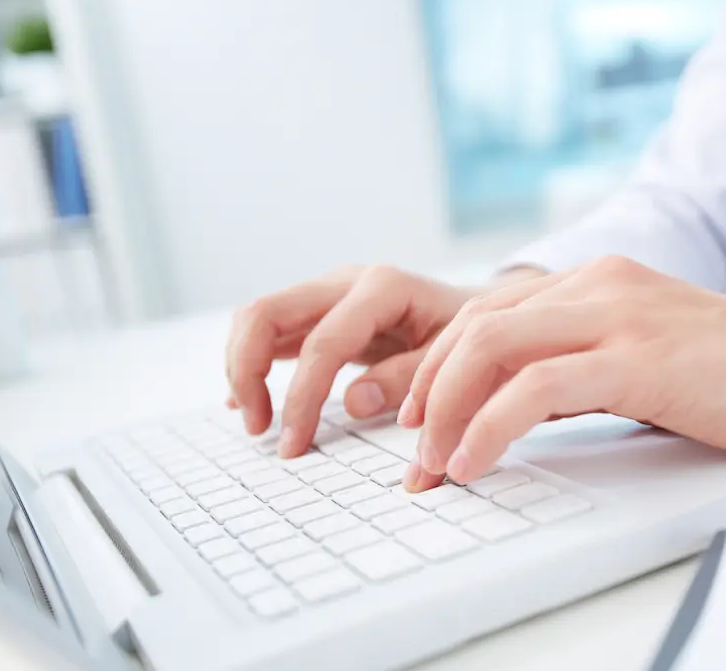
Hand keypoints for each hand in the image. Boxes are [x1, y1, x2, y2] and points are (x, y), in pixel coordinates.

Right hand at [225, 265, 475, 456]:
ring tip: (256, 421)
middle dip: (247, 371)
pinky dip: (253, 363)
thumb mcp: (455, 360)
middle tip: (258, 428)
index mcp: (382, 288)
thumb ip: (407, 379)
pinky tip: (248, 402)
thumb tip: (354, 402)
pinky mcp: (321, 310)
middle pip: (265, 313)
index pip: (323, 344)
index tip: (293, 444)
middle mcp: (346, 281)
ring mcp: (329, 292)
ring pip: (258, 317)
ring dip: (243, 368)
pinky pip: (271, 331)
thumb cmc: (471, 337)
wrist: (483, 310)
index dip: (301, 398)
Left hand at [397, 256, 725, 490]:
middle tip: (409, 449)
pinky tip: (472, 461)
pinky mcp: (640, 359)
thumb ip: (582, 367)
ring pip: (491, 346)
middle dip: (424, 391)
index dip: (438, 367)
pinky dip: (488, 428)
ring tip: (431, 464)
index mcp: (596, 281)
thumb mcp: (644, 356)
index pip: (486, 312)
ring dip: (443, 411)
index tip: (419, 420)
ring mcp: (619, 316)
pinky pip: (535, 389)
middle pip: (473, 324)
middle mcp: (598, 284)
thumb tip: (517, 406)